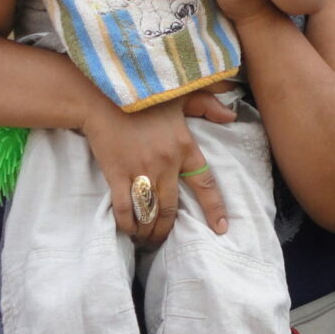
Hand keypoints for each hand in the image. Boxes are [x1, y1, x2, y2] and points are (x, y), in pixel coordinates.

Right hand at [78, 96, 228, 247]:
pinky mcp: (116, 173)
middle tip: (164, 239)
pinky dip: (128, 223)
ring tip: (146, 239)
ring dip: (149, 230)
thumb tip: (231, 116)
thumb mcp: (182, 94)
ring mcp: (141, 170)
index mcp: (184, 147)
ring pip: (150, 211)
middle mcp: (166, 163)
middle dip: (168, 229)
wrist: (103, 94)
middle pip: (172, 208)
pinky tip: (128, 231)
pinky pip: (125, 207)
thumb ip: (207, 105)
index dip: (214, 209)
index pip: (205, 184)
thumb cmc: (143, 94)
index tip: (219, 229)